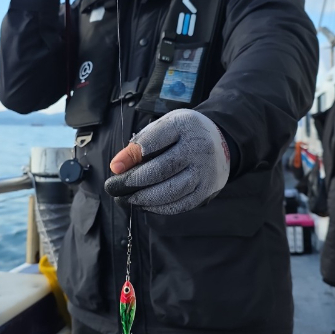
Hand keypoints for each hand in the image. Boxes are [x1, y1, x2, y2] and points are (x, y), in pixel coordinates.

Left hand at [104, 109, 230, 214]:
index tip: (115, 168)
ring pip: (170, 191)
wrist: (220, 142)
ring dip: (143, 198)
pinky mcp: (206, 191)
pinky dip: (159, 207)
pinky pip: (180, 204)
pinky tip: (145, 204)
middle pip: (161, 170)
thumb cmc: (183, 134)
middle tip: (113, 188)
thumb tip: (117, 166)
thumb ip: (140, 143)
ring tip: (126, 199)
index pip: (154, 141)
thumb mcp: (163, 127)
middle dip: (133, 182)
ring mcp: (204, 172)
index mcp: (184, 125)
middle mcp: (197, 148)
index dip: (132, 156)